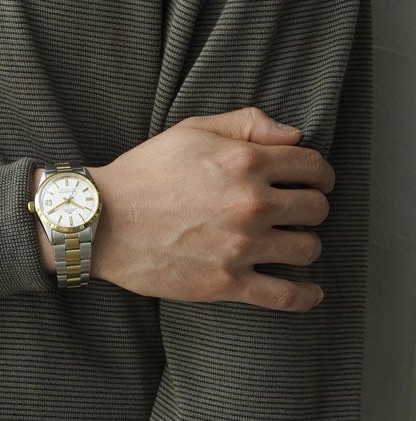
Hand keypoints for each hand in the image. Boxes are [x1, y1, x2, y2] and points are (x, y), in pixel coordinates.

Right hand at [87, 105, 334, 311]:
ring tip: (290, 243)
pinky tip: (310, 291)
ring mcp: (241, 246)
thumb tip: (294, 136)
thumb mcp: (192, 130)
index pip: (313, 167)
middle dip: (311, 207)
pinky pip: (285, 296)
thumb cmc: (144, 172)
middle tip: (296, 211)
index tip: (312, 181)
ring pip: (307, 248)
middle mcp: (251, 204)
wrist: (102, 220)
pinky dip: (306, 296)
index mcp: (246, 162)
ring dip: (304, 244)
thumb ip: (247, 124)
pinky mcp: (227, 283)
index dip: (319, 173)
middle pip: (317, 209)